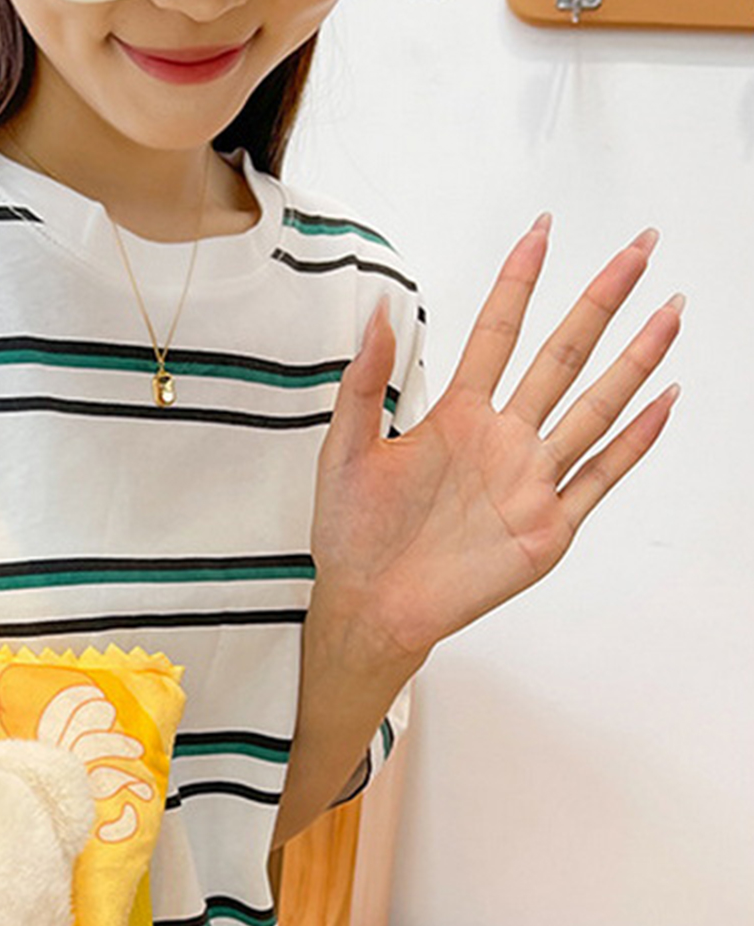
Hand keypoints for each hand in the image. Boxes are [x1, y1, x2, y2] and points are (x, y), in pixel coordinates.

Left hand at [311, 217, 681, 669]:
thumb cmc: (351, 536)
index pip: (497, 334)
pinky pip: (599, 478)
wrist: (368, 607)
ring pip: (594, 409)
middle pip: (562, 357)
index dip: (519, 283)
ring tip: (669, 310)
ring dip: (634, 360)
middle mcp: (501, 441)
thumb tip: (374, 310)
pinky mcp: (545, 528)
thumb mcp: (343, 453)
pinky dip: (633, 442)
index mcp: (455, 418)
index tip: (543, 230)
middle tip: (639, 246)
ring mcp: (529, 482)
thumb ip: (364, 384)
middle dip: (600, 302)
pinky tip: (663, 401)